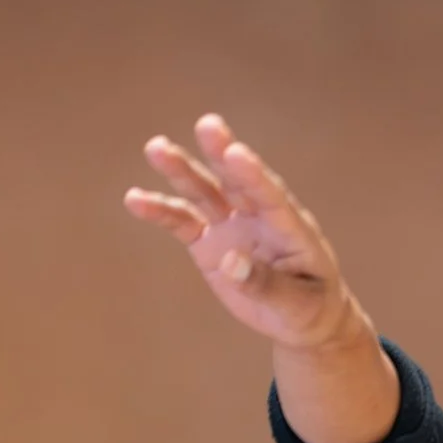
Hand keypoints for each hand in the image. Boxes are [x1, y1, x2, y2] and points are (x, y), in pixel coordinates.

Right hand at [126, 114, 400, 442]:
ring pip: (205, 192)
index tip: (235, 153)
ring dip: (182, 170)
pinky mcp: (210, 242)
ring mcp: (232, 225)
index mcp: (291, 228)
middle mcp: (259, 217)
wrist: (299, 317)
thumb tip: (229, 261)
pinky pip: (182, 222)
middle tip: (207, 125)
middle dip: (220, 154)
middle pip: (237, 182)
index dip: (254, 176)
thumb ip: (264, 284)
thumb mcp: (296, 305)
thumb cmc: (308, 308)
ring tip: (156, 148)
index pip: (272, 197)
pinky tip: (135, 199)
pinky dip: (160, 211)